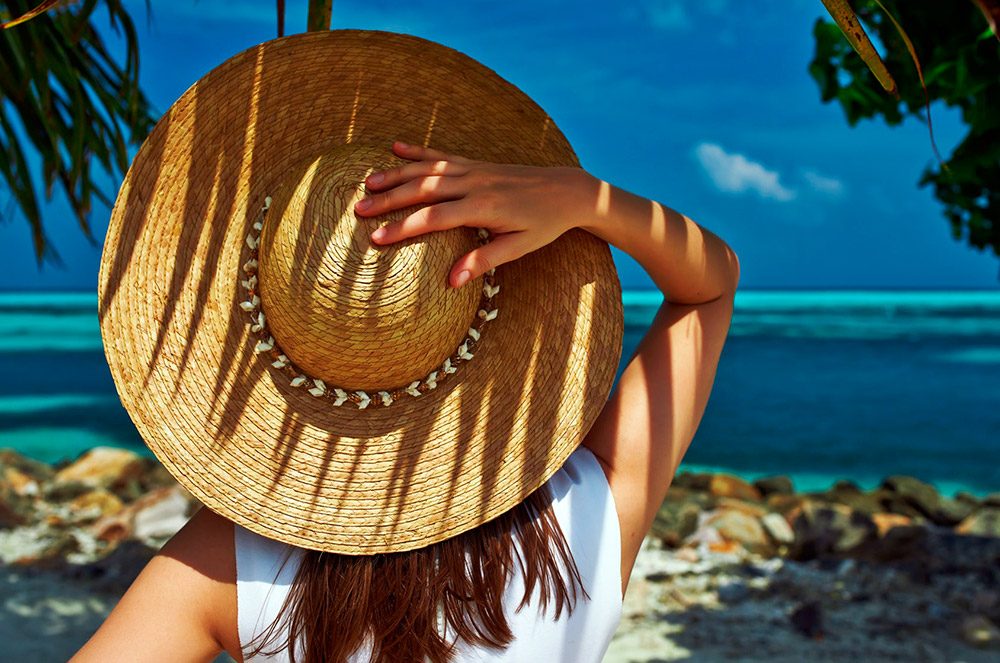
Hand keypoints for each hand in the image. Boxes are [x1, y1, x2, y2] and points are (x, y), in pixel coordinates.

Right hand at [354, 141, 596, 288]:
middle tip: (358, 210)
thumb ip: (483, 262)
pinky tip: (395, 147)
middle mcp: (475, 184)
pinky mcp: (477, 163)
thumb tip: (451, 282)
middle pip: (422, 190)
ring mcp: (474, 169)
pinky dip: (417, 151)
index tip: (376, 239)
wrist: (567, 190)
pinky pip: (442, 154)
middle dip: (388, 200)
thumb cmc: (544, 224)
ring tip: (366, 182)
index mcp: (483, 207)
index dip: (403, 228)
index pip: (434, 218)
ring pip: (427, 169)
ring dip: (395, 174)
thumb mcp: (519, 248)